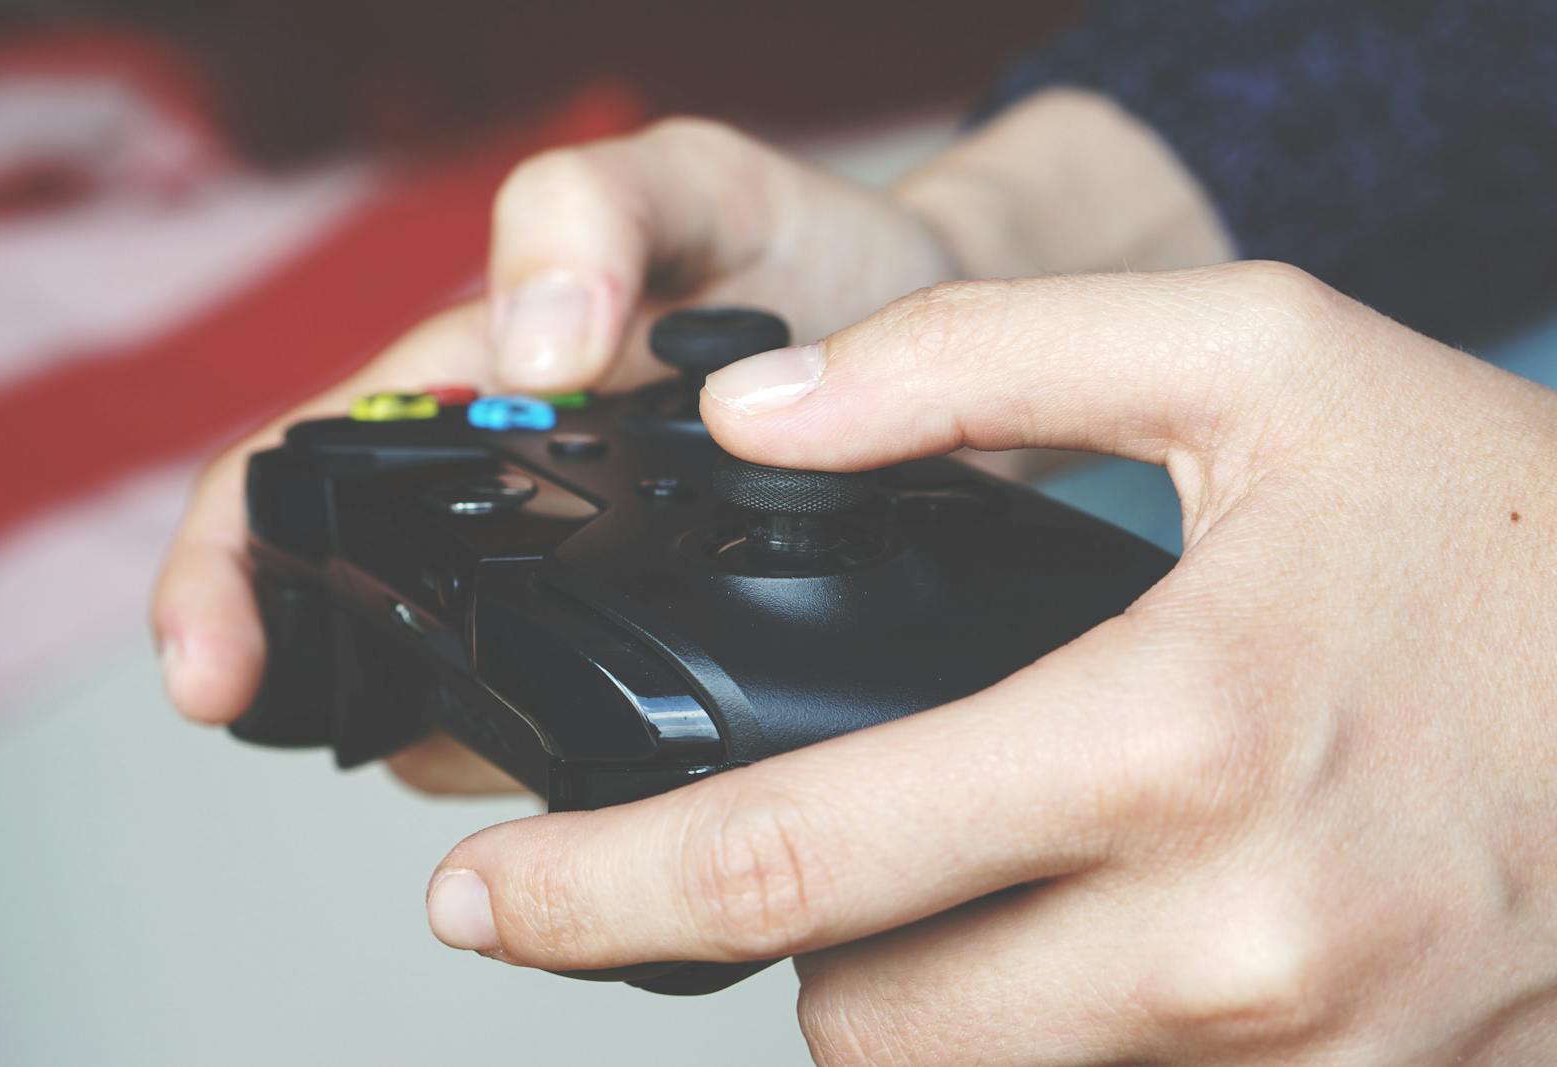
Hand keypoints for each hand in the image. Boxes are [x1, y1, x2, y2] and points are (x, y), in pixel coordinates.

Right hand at [149, 118, 962, 777]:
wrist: (925, 315)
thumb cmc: (794, 245)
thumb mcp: (691, 185)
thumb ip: (591, 219)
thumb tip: (526, 351)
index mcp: (464, 387)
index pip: (290, 480)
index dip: (225, 574)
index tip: (216, 674)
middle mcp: (501, 495)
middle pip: (359, 613)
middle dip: (348, 697)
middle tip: (418, 742)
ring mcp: (576, 577)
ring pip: (462, 693)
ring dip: (470, 736)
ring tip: (541, 749)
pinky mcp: (662, 637)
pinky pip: (588, 716)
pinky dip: (585, 749)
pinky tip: (630, 763)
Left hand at [422, 263, 1556, 1063]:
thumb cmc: (1491, 512)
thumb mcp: (1250, 358)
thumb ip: (975, 361)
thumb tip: (754, 416)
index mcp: (1170, 735)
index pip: (798, 860)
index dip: (597, 893)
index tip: (479, 897)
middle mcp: (1228, 938)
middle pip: (863, 1026)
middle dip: (792, 946)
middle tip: (816, 842)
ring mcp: (1301, 1054)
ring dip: (918, 1002)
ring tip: (969, 873)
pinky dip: (1049, 1043)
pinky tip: (1089, 938)